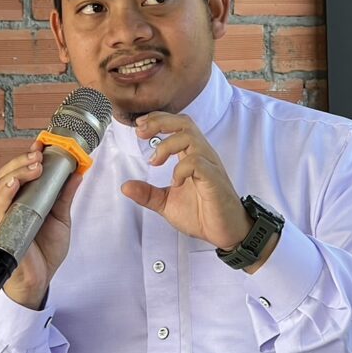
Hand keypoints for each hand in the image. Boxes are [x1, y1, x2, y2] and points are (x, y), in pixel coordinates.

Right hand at [0, 141, 81, 309]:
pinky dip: (5, 193)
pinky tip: (13, 184)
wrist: (39, 279)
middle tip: (40, 153)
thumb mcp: (61, 218)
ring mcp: (5, 214)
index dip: (29, 155)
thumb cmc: (45, 250)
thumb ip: (65, 196)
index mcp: (25, 198)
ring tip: (34, 165)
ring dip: (17, 171)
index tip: (43, 143)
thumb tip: (77, 172)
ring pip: (2, 185)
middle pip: (9, 172)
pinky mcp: (3, 228)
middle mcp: (12, 203)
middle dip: (23, 159)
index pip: (22, 170)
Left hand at [121, 112, 251, 250]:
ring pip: (190, 137)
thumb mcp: (167, 203)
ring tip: (155, 162)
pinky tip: (175, 183)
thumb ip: (147, 194)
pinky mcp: (214, 180)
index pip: (178, 125)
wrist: (226, 233)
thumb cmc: (202, 214)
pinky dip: (181, 169)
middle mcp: (203, 156)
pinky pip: (197, 162)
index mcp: (192, 156)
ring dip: (167, 145)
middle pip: (184, 123)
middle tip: (141, 133)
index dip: (158, 120)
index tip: (140, 127)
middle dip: (160, 122)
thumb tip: (125, 186)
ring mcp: (210, 166)